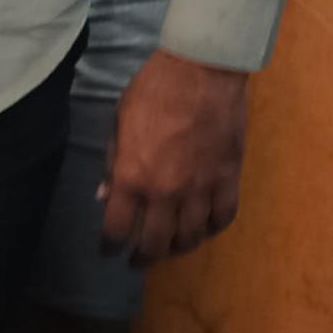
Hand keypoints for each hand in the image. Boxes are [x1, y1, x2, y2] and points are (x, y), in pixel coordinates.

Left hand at [102, 48, 251, 262]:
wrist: (201, 71)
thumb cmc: (152, 91)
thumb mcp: (119, 123)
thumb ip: (112, 163)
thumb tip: (104, 195)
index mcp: (131, 177)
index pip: (117, 228)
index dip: (110, 246)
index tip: (108, 251)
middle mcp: (165, 192)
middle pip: (155, 243)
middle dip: (143, 258)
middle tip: (137, 262)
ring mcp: (201, 188)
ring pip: (191, 237)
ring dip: (178, 247)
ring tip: (169, 247)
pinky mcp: (229, 179)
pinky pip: (223, 218)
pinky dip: (213, 228)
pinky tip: (204, 228)